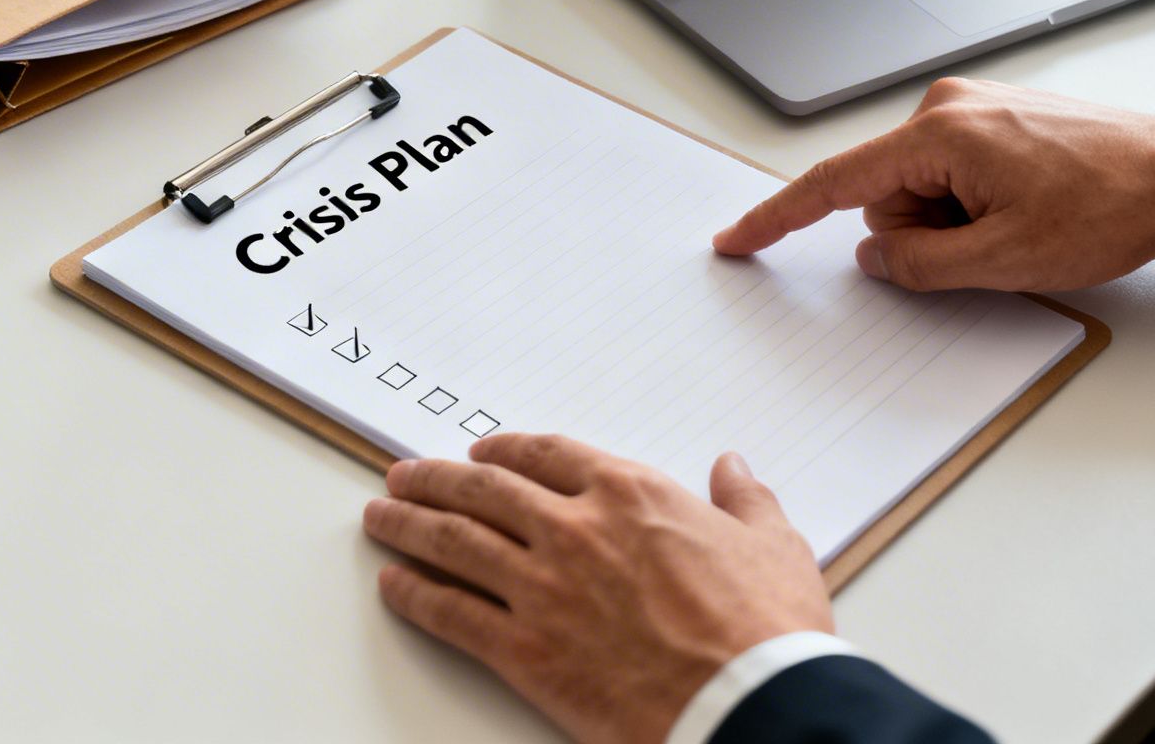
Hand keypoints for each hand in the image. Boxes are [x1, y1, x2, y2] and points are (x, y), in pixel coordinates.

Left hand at [363, 434, 831, 743]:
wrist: (750, 705)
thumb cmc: (767, 630)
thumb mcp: (773, 545)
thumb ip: (745, 499)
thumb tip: (733, 467)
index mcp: (631, 494)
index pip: (547, 455)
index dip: (505, 450)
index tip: (483, 453)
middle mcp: (575, 528)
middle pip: (484, 489)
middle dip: (436, 479)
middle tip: (405, 476)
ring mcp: (543, 588)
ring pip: (454, 542)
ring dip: (408, 526)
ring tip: (381, 517)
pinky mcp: (524, 650)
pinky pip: (450, 613)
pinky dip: (414, 595)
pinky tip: (393, 585)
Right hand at [713, 78, 1154, 291]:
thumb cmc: (1110, 207)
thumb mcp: (1004, 260)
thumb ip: (919, 264)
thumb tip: (875, 255)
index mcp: (940, 134)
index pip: (835, 183)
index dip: (779, 218)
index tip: (738, 240)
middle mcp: (949, 104)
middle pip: (887, 194)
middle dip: (923, 234)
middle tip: (994, 245)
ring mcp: (977, 105)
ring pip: (923, 187)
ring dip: (958, 221)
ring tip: (1026, 223)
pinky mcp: (1001, 116)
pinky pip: (957, 172)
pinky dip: (979, 203)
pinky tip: (1033, 207)